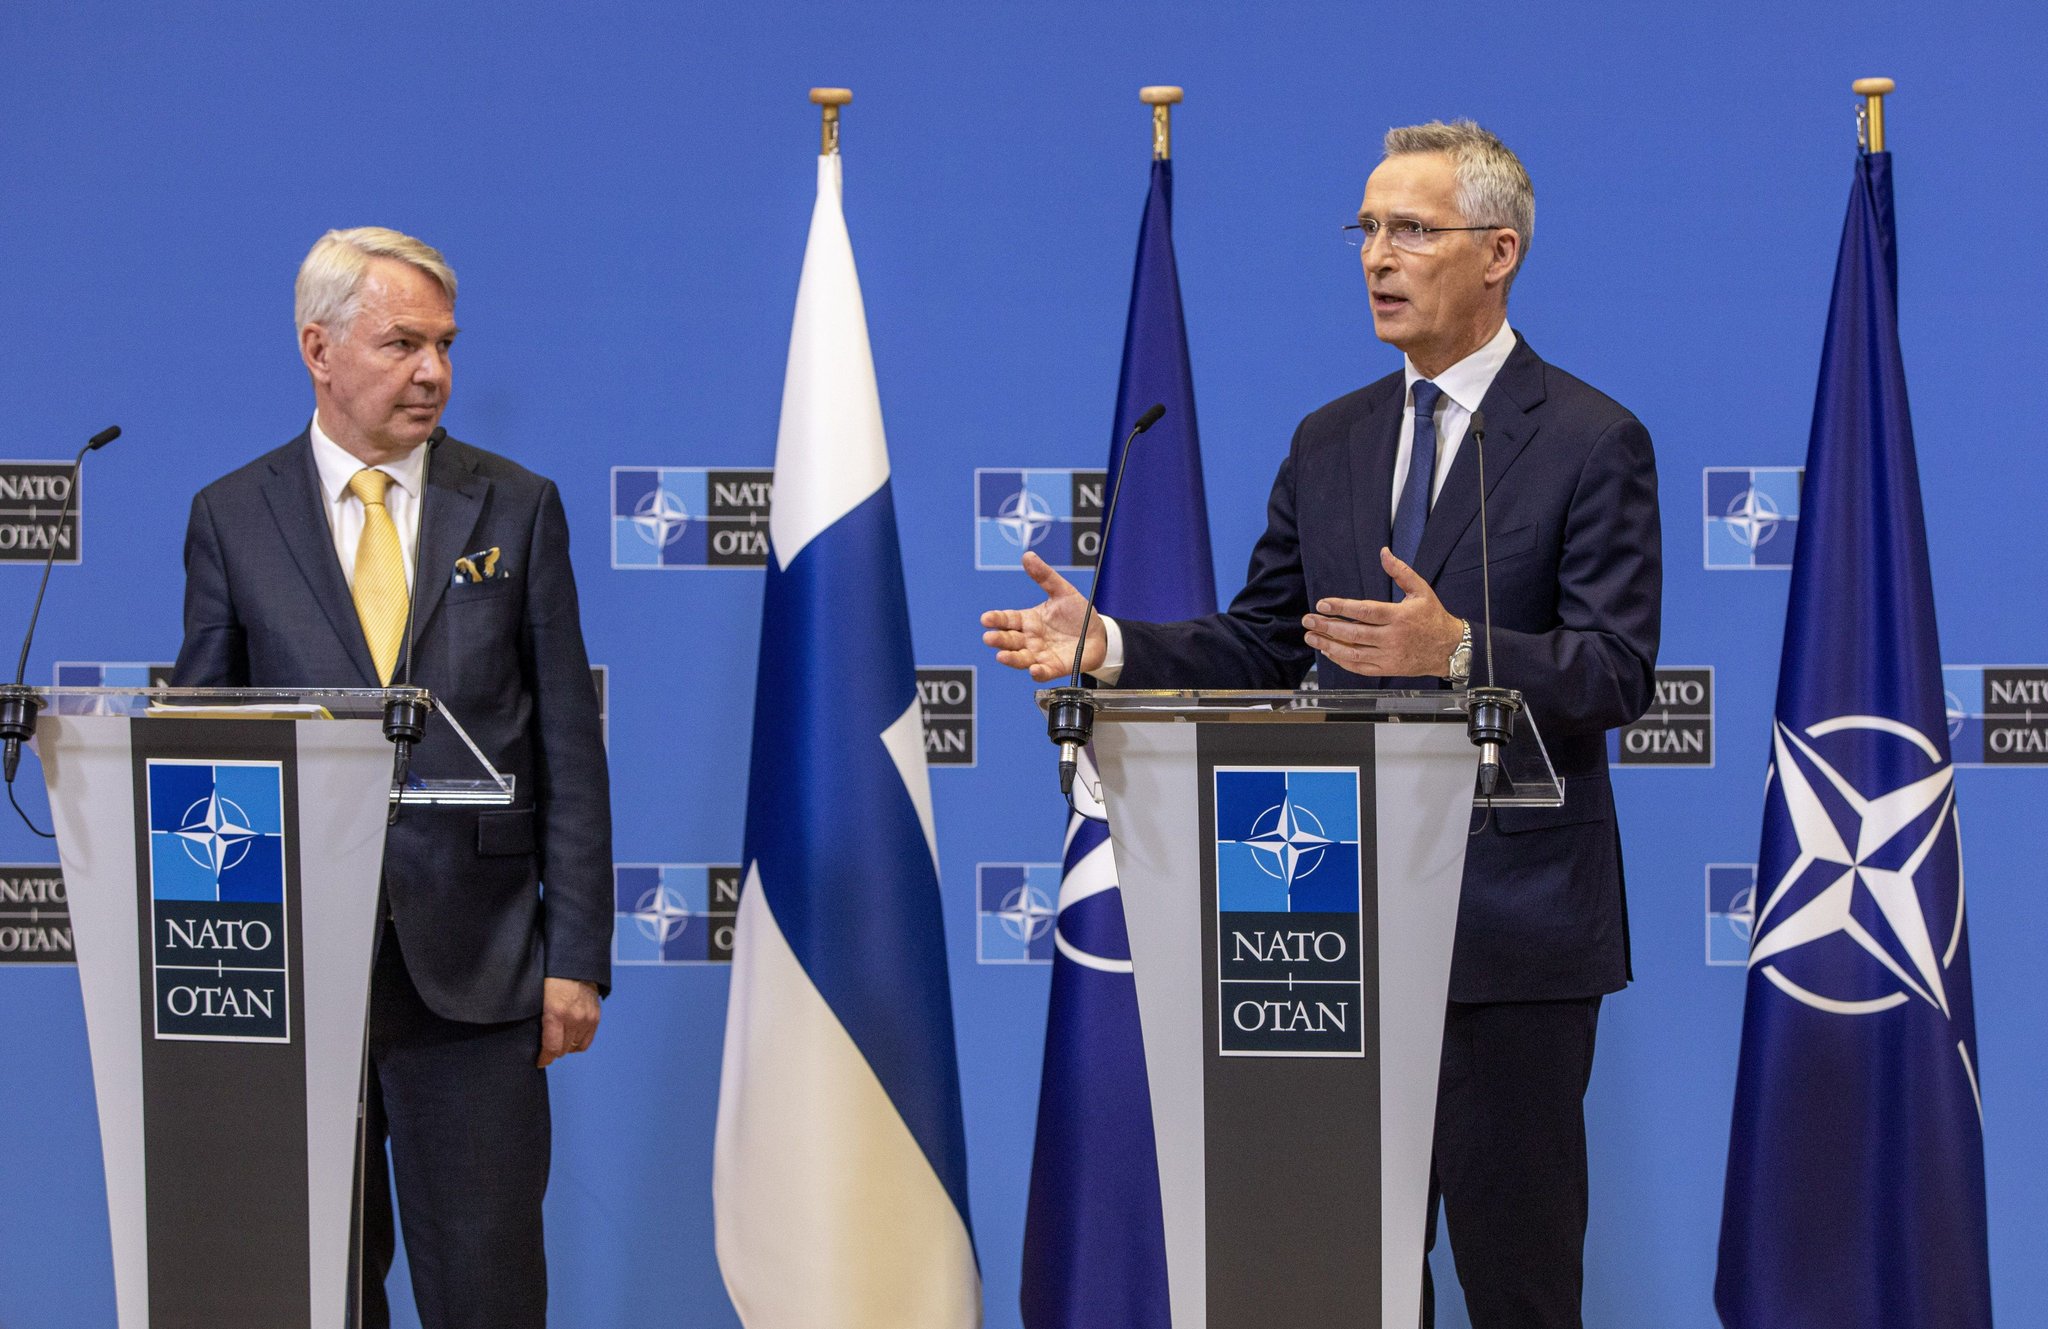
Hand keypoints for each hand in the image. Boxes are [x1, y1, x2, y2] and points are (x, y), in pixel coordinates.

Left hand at [537, 977, 601, 1067]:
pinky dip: (578, 1043)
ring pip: (576, 1047)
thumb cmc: (552, 979)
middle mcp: (574, 1018)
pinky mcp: (595, 1017)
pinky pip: (587, 1041)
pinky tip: (571, 1038)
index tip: (540, 1061)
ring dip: (566, 1047)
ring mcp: (587, 1018)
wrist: (575, 964)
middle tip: (547, 1049)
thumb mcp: (538, 997)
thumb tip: (534, 1039)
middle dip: (553, 1051)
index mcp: (556, 1013)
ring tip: (559, 1042)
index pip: (552, 1048)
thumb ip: (539, 1019)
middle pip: (564, 1049)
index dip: (544, 1058)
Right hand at [979, 551, 1107, 680]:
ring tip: (1002, 656)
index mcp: (1029, 620)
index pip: (1008, 620)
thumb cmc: (1078, 614)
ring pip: (1021, 658)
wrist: (1099, 634)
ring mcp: (1041, 654)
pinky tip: (1034, 669)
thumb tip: (1028, 556)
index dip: (996, 619)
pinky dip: (1038, 672)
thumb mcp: (1062, 591)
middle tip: (989, 638)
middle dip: (998, 639)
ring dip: (1011, 658)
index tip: (986, 618)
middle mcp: (1031, 639)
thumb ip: (1044, 576)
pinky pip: (1044, 672)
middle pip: (1010, 640)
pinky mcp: (1055, 667)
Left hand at [1301, 547, 1464, 676]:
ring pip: (1353, 653)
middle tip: (1308, 621)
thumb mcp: (1421, 590)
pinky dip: (1342, 661)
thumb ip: (1401, 572)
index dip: (1342, 608)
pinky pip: (1360, 667)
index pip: (1366, 612)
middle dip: (1327, 627)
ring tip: (1311, 637)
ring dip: (1329, 645)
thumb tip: (1384, 553)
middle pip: (1354, 633)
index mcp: (1399, 617)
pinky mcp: (1387, 669)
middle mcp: (1393, 638)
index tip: (1322, 604)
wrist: (1449, 649)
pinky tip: (1329, 652)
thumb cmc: (1433, 617)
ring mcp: (1389, 656)